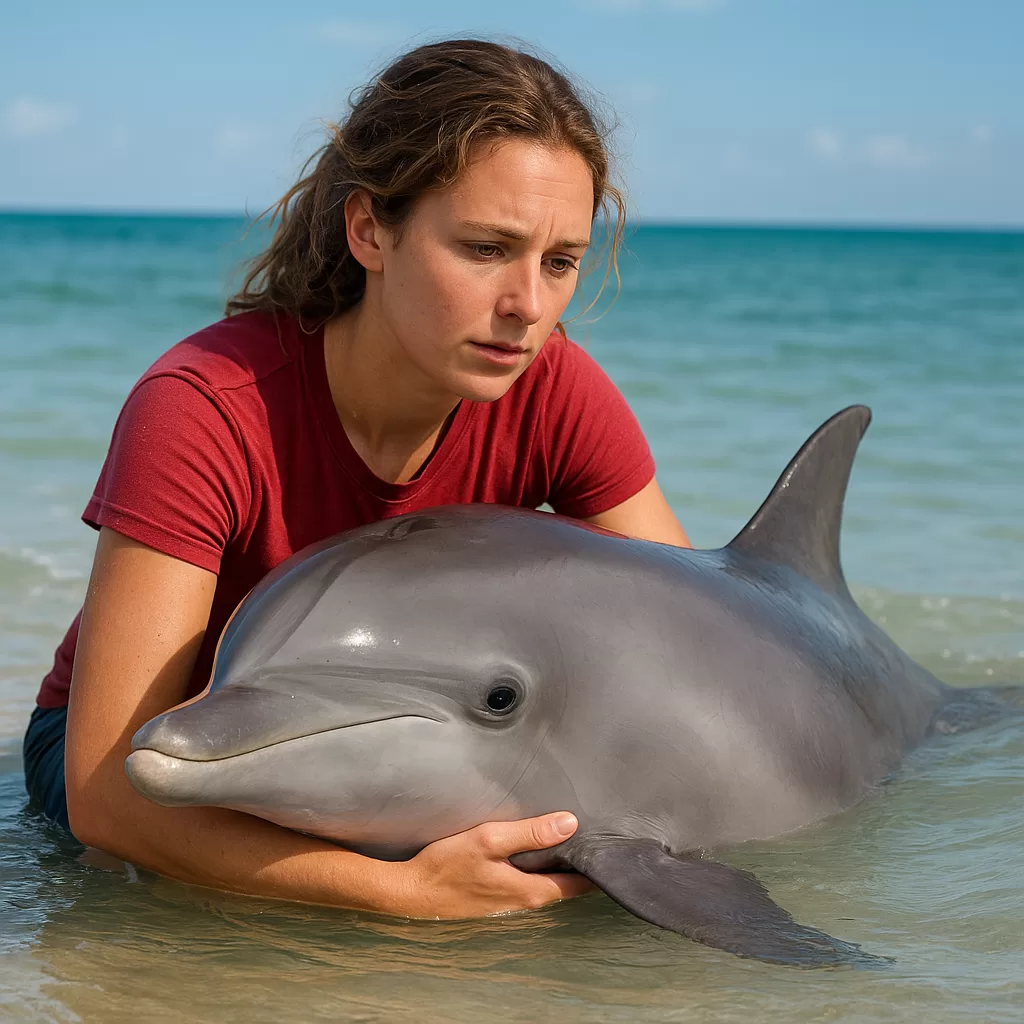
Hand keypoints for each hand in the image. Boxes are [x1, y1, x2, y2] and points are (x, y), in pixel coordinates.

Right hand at [385, 812, 595, 918]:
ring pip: (548, 881)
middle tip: (597, 832)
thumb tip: (570, 823)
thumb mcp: (489, 840)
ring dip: (560, 862)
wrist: (410, 892)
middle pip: (566, 883)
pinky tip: (536, 846)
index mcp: (531, 891)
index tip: (612, 843)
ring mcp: (510, 902)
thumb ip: (529, 833)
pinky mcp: (496, 896)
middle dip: (582, 861)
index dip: (597, 864)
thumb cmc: (448, 866)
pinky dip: (539, 864)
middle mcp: (525, 902)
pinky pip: (529, 880)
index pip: (579, 883)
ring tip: (573, 834)